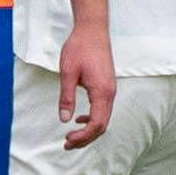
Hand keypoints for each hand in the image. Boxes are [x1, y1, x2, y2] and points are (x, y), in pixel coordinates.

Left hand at [58, 24, 114, 150]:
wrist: (92, 30)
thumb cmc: (79, 48)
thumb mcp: (67, 73)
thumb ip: (66, 97)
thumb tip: (65, 120)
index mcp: (102, 92)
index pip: (96, 124)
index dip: (82, 137)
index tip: (67, 141)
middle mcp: (110, 94)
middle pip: (101, 126)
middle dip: (85, 138)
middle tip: (67, 144)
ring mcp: (110, 90)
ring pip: (103, 118)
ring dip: (88, 130)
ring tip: (71, 136)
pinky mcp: (107, 86)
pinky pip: (102, 109)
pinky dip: (92, 119)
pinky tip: (79, 119)